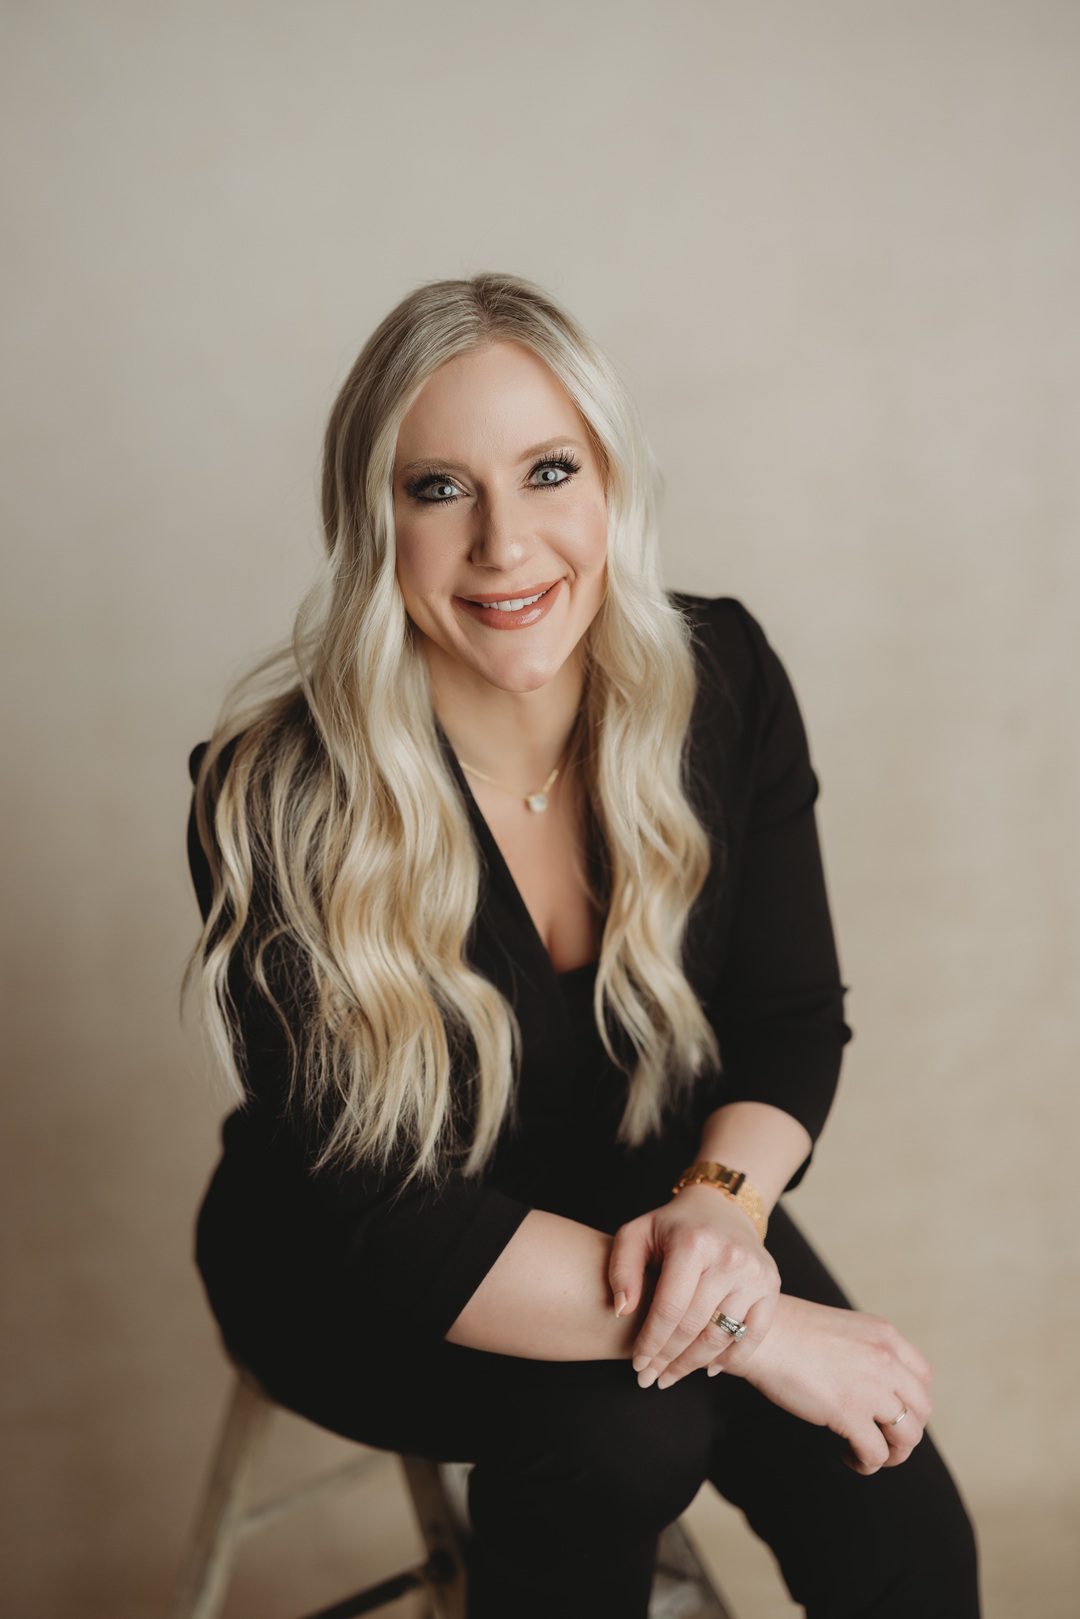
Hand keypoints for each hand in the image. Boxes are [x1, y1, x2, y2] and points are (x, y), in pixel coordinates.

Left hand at [609, 1185, 779, 1382]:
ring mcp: (754, 1273)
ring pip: (721, 1336)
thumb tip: (623, 1310)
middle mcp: (729, 1257)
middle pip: (694, 1326)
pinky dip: (731, 1358)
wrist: (721, 1207)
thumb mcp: (636, 1235)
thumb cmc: (672, 1226)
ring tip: (671, 1376)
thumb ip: (622, 1269)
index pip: (669, 1308)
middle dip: (667, 1359)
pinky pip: (753, 1335)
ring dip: (693, 1364)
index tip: (637, 1363)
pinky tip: (708, 1368)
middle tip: (650, 1378)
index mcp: (693, 1243)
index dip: (651, 1342)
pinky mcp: (771, 1285)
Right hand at [731, 1293, 933, 1473]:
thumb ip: (863, 1351)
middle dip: (906, 1431)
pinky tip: (848, 1456)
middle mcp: (885, 1359)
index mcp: (884, 1335)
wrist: (759, 1334)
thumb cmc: (785, 1330)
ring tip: (865, 1452)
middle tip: (881, 1439)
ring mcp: (870, 1386)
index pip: (922, 1377)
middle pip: (922, 1409)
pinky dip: (867, 1463)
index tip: (891, 1412)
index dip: (912, 1402)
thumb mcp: (840, 1329)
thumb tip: (869, 1385)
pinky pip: (877, 1453)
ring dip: (892, 1453)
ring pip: (908, 1436)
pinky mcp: (848, 1413)